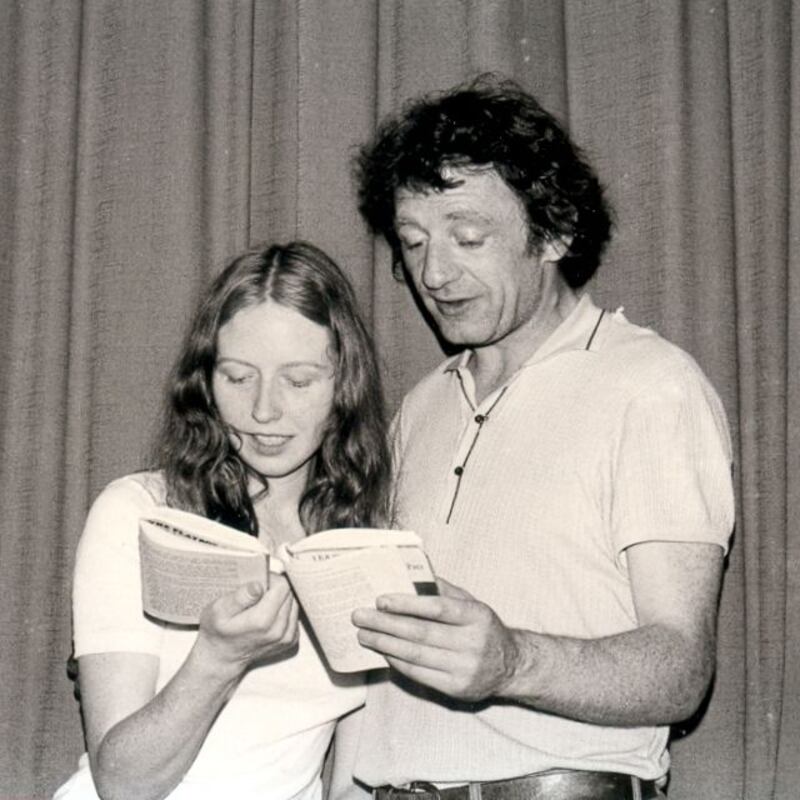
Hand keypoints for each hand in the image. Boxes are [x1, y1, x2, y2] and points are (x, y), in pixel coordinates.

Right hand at [196, 575, 298, 675]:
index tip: (258, 581)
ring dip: (281, 600)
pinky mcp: (290, 640)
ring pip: (294, 604)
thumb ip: (240, 597)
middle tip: (257, 593)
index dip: (271, 578)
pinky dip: (284, 612)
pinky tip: (268, 615)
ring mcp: (286, 638)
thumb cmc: (218, 632)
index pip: (282, 586)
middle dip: (275, 589)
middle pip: (289, 594)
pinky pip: (294, 616)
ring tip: (262, 604)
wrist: (222, 657)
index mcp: (263, 621)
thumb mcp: (218, 610)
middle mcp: (278, 631)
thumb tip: (258, 586)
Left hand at [352, 579, 519, 701]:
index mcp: (477, 615)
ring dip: (385, 644)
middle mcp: (473, 643)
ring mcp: (465, 668)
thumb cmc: (483, 628)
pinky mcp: (456, 689)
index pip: (437, 608)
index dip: (407, 604)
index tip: (381, 600)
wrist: (510, 666)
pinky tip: (383, 652)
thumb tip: (411, 575)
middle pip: (421, 633)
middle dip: (385, 624)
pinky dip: (397, 662)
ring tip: (364, 635)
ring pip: (416, 655)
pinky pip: (419, 674)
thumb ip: (444, 590)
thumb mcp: (472, 603)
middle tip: (360, 617)